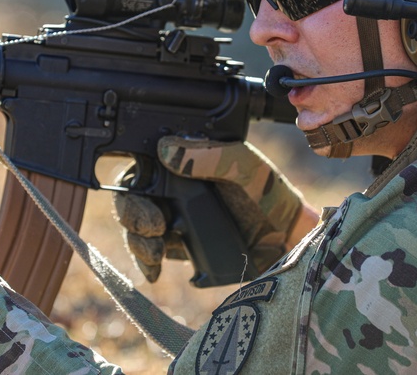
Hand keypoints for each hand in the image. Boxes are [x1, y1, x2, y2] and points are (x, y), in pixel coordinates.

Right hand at [113, 136, 307, 282]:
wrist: (285, 238)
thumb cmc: (266, 191)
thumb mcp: (241, 165)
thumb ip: (207, 155)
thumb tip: (167, 148)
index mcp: (183, 159)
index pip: (142, 161)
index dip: (134, 175)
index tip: (145, 191)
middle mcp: (171, 186)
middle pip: (131, 195)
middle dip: (133, 213)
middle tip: (154, 227)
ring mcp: (171, 216)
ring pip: (134, 226)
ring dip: (137, 240)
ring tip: (155, 251)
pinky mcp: (176, 245)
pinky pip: (149, 252)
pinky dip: (145, 262)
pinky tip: (154, 269)